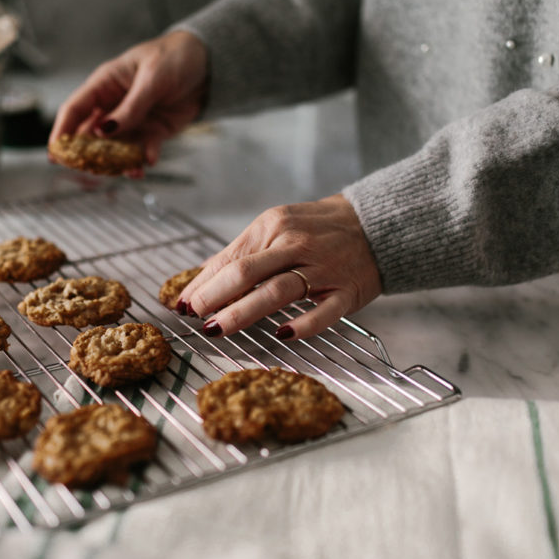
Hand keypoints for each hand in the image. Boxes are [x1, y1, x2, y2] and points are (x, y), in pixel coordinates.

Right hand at [49, 31, 208, 171]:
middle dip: (89, 155)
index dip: (62, 132)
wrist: (207, 64)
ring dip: (119, 162)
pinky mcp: (152, 132)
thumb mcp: (152, 79)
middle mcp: (114, 105)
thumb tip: (104, 131)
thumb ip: (130, 108)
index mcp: (105, 84)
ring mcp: (132, 121)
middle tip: (90, 171)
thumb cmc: (174, 58)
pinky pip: (142, 150)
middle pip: (91, 135)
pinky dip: (143, 158)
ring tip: (129, 171)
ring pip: (116, 149)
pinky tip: (148, 161)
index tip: (55, 154)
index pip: (75, 109)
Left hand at [177, 194, 381, 339]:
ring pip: (278, 291)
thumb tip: (200, 280)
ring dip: (243, 312)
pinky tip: (283, 335)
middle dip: (215, 297)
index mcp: (273, 226)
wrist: (376, 224)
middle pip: (247, 272)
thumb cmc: (317, 229)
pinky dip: (305, 323)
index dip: (203, 284)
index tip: (182, 305)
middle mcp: (295, 245)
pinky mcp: (347, 291)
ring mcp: (323, 269)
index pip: (230, 259)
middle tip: (194, 317)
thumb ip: (240, 253)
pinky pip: (325, 311)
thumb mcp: (276, 227)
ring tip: (218, 329)